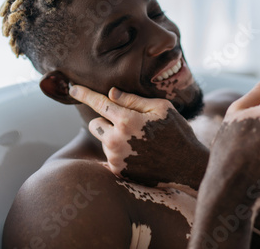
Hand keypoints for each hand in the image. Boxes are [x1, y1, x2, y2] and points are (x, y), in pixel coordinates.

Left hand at [69, 85, 207, 188]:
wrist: (187, 166)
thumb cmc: (177, 132)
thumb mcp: (161, 108)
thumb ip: (133, 100)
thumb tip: (111, 93)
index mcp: (127, 121)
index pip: (99, 103)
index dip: (84, 94)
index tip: (72, 88)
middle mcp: (116, 141)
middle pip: (95, 124)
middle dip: (106, 120)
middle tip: (128, 124)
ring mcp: (116, 158)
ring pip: (104, 140)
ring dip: (115, 137)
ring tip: (141, 141)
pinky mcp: (118, 172)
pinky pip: (111, 156)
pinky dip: (121, 152)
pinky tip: (141, 154)